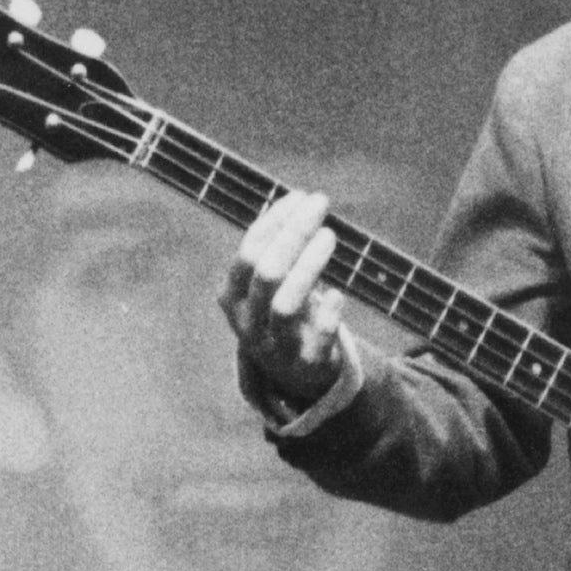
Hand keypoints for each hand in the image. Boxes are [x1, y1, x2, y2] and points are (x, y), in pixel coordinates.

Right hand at [218, 185, 351, 416]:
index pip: (249, 253)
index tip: (301, 196)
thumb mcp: (267, 283)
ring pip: (287, 303)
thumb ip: (277, 248)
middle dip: (294, 233)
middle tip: (320, 205)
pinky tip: (337, 294)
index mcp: (233, 298)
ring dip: (310, 265)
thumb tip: (302, 201)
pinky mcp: (306, 363)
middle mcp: (248, 322)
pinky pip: (318, 337)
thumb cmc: (281, 311)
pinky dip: (329, 313)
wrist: (293, 374)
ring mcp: (276, 345)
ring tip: (329, 236)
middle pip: (267, 272)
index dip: (275, 221)